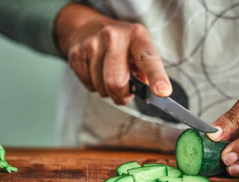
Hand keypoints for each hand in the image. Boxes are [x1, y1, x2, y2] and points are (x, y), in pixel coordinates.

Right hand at [56, 4, 171, 104]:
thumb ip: (146, 71)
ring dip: (108, 91)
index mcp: (136, 36)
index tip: (162, 92)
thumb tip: (148, 92)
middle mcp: (113, 37)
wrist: (88, 27)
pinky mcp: (76, 54)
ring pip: (101, 88)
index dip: (156, 77)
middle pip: (116, 82)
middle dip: (122, 96)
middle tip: (125, 94)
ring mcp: (92, 44)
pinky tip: (97, 72)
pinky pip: (89, 86)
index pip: (147, 59)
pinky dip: (95, 86)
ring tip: (109, 75)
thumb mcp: (139, 49)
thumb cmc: (121, 45)